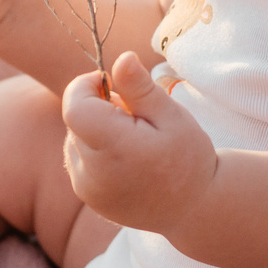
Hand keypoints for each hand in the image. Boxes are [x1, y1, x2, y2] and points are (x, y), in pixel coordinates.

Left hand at [62, 52, 217, 234]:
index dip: (85, 86)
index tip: (110, 82)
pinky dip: (95, 151)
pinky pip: (78, 160)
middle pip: (75, 121)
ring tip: (132, 140)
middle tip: (134, 115)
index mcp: (116, 149)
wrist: (193, 208)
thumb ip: (141, 89)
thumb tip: (122, 59)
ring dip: (95, 130)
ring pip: (74, 139)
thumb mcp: (172, 116)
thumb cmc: (187, 157)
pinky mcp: (88, 197)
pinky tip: (125, 159)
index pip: (74, 106)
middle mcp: (93, 173)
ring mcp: (87, 189)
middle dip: (97, 107)